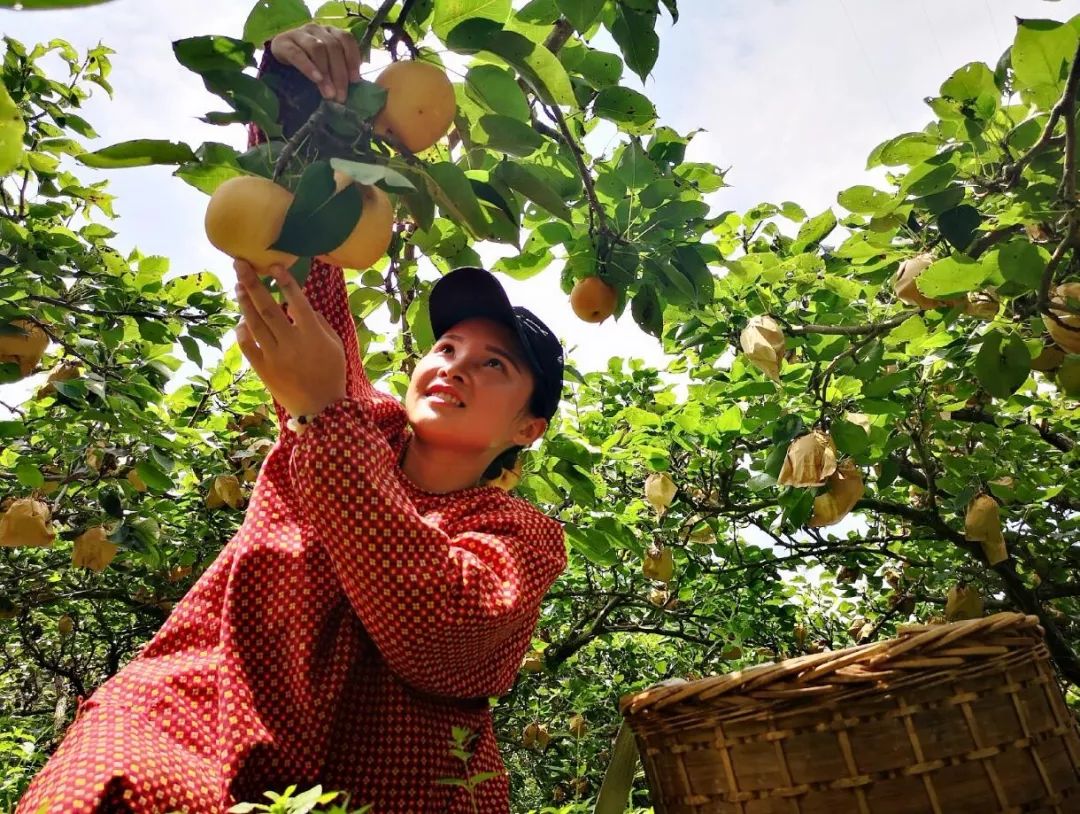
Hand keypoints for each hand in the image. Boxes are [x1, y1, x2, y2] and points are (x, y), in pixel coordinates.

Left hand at [234, 259, 347, 419]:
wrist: (320, 408)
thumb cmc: (332, 373)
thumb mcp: (335, 345)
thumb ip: (319, 322)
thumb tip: (298, 303)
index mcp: (313, 335)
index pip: (296, 301)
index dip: (284, 282)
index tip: (273, 266)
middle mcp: (291, 342)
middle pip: (267, 308)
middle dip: (252, 284)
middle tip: (240, 264)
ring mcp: (275, 356)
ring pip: (254, 324)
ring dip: (244, 302)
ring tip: (238, 285)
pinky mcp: (263, 369)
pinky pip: (247, 346)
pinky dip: (242, 332)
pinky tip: (241, 321)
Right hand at [270, 23, 362, 103]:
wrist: (281, 59)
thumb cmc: (310, 62)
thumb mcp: (327, 64)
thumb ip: (340, 70)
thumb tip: (355, 86)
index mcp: (331, 32)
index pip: (346, 39)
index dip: (353, 58)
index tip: (355, 80)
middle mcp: (317, 29)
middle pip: (333, 47)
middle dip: (339, 74)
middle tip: (341, 96)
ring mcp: (299, 33)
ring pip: (317, 49)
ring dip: (326, 73)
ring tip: (329, 94)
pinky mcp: (283, 42)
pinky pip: (297, 54)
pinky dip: (308, 67)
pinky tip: (316, 79)